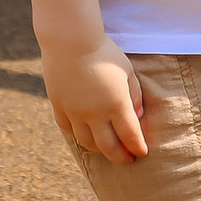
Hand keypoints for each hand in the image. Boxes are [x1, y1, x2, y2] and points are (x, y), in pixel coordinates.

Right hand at [42, 35, 146, 163]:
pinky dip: (78, 136)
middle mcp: (95, 113)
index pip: (130, 136)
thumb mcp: (126, 70)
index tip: (142, 153)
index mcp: (116, 104)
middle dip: (120, 157)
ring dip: (99, 150)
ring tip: (106, 149)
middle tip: (127, 160)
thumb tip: (138, 116)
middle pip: (109, 146)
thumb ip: (134, 94)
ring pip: (86, 142)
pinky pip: (68, 129)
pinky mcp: (59, 106)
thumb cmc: (104, 52)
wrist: (70, 40)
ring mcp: (74, 112)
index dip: (137, 147)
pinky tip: (84, 135)